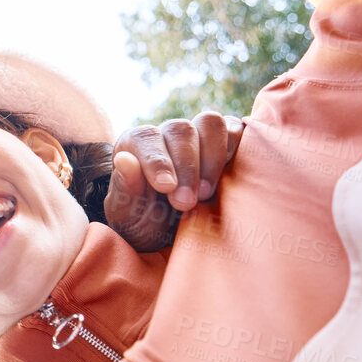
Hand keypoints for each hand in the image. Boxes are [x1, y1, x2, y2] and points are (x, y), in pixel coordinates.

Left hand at [104, 112, 242, 252]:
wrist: (170, 238)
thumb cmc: (143, 223)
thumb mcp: (127, 215)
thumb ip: (125, 188)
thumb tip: (124, 160)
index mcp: (136, 145)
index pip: (145, 138)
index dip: (157, 160)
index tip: (166, 188)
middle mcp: (167, 134)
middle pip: (180, 130)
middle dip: (186, 167)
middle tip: (186, 202)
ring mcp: (199, 135)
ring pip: (210, 123)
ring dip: (212, 157)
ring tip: (207, 193)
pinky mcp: (227, 142)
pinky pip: (236, 131)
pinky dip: (237, 148)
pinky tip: (231, 178)